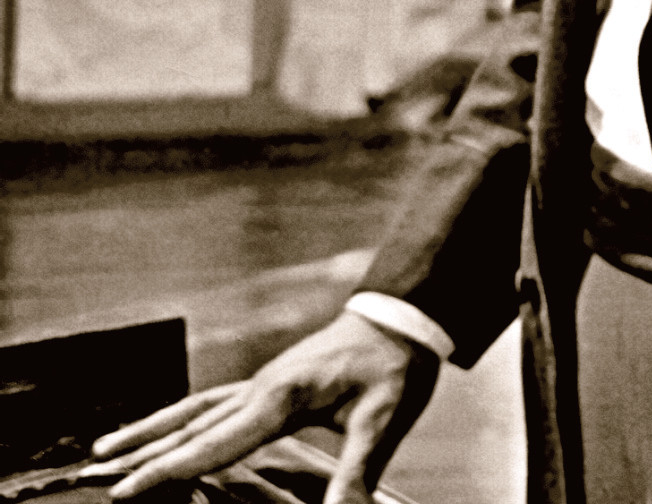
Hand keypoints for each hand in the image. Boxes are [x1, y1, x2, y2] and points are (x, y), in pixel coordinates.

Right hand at [82, 311, 438, 503]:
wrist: (403, 316)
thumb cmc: (395, 366)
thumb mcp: (382, 421)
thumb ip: (355, 473)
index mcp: (282, 396)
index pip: (214, 441)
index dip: (169, 469)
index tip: (126, 490)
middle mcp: (262, 386)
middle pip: (191, 425)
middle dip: (144, 453)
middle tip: (98, 477)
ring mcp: (263, 381)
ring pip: (194, 408)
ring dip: (152, 429)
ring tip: (107, 449)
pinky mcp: (270, 382)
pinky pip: (213, 401)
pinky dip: (182, 417)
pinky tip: (169, 427)